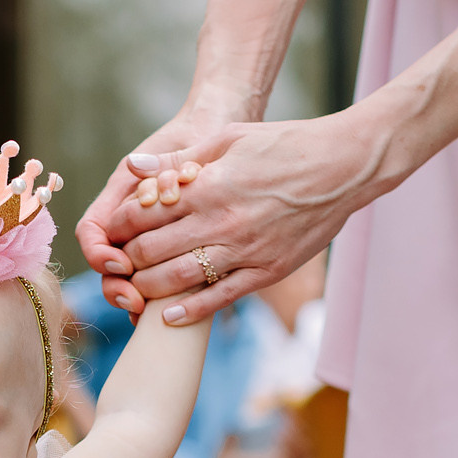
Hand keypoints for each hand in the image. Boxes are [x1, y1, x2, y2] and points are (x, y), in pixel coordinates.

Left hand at [92, 113, 380, 324]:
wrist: (343, 167)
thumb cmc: (285, 145)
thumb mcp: (228, 140)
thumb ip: (178, 159)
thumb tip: (133, 168)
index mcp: (207, 186)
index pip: (143, 213)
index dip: (120, 225)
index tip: (113, 230)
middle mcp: (221, 221)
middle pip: (153, 250)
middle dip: (128, 259)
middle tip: (118, 263)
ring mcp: (245, 250)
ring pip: (179, 278)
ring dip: (149, 287)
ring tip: (136, 288)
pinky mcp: (267, 271)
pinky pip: (221, 298)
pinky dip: (190, 311)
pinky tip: (168, 317)